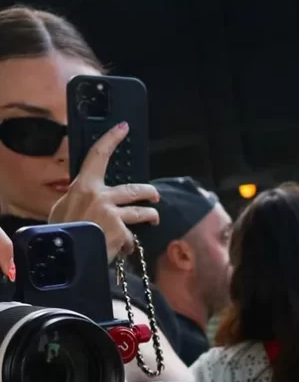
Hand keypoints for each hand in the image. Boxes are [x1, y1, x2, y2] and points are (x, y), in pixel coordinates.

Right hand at [48, 124, 156, 258]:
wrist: (64, 253)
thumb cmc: (61, 230)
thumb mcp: (63, 208)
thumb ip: (80, 200)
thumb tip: (87, 199)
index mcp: (84, 186)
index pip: (98, 156)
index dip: (111, 140)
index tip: (123, 128)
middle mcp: (101, 196)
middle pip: (133, 190)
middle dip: (148, 192)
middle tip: (154, 195)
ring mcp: (113, 213)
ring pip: (142, 212)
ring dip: (150, 216)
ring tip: (153, 218)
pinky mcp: (121, 230)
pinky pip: (131, 237)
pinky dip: (128, 244)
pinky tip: (122, 248)